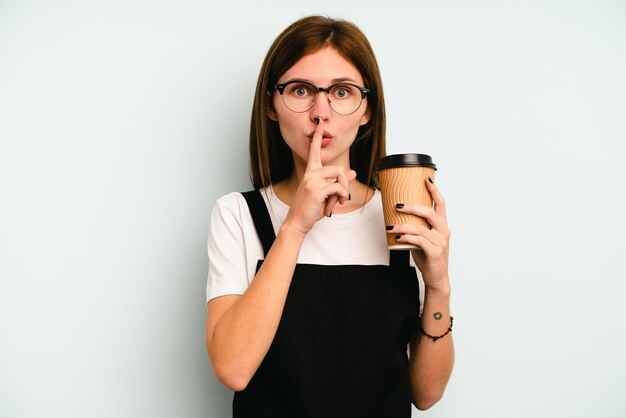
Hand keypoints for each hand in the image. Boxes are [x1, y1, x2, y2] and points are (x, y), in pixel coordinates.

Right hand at [283, 120, 355, 235]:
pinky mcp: (316, 189)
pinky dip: (340, 198)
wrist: (297, 221)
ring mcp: (312, 180)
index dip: (318, 138)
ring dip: (343, 192)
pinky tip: (331, 207)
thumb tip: (353, 172)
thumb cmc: (310, 208)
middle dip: (345, 184)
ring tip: (335, 203)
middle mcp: (311, 173)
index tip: (320, 125)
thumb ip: (338, 182)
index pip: (314, 151)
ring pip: (340, 177)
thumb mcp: (326, 194)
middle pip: (339, 169)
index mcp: (311, 172)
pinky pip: (339, 188)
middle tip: (341, 198)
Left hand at [387, 178, 450, 289]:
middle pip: (430, 213)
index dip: (435, 191)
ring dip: (402, 226)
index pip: (441, 204)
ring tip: (390, 227)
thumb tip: (397, 214)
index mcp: (442, 225)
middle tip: (397, 205)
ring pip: (420, 228)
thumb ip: (417, 226)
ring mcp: (440, 242)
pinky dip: (406, 238)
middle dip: (413, 207)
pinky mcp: (434, 252)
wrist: (436, 277)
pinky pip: (418, 241)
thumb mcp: (423, 238)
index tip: (426, 179)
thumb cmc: (428, 256)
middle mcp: (443, 231)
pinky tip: (397, 238)